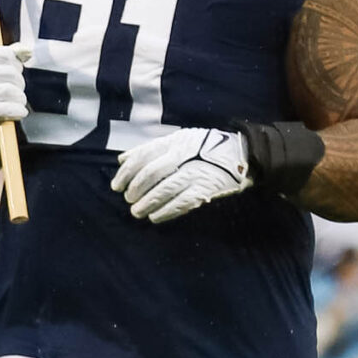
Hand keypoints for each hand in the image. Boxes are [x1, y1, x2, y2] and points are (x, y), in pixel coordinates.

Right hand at [0, 43, 30, 138]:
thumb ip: (9, 56)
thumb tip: (26, 50)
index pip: (6, 54)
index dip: (16, 64)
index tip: (10, 73)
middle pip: (11, 72)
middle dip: (19, 83)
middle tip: (12, 90)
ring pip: (11, 90)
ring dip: (20, 98)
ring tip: (14, 102)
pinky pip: (9, 108)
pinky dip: (18, 111)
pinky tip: (17, 112)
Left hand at [110, 126, 251, 223]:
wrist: (241, 155)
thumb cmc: (204, 148)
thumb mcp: (178, 140)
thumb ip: (150, 149)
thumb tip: (122, 159)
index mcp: (175, 142)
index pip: (143, 156)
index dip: (126, 172)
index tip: (116, 185)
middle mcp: (184, 156)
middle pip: (151, 173)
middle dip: (135, 189)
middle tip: (128, 198)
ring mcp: (195, 173)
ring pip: (164, 190)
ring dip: (147, 203)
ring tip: (136, 212)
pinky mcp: (205, 189)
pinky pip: (181, 203)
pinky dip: (165, 212)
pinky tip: (155, 217)